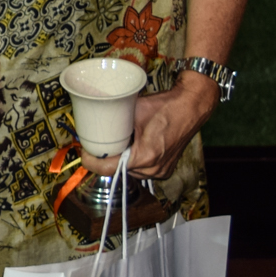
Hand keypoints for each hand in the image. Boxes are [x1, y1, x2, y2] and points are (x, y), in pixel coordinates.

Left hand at [87, 75, 218, 180]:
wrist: (191, 106)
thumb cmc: (165, 106)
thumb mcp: (132, 111)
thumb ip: (113, 123)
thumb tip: (92, 124)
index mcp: (145, 156)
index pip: (108, 168)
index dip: (92, 161)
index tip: (84, 152)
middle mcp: (154, 169)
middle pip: (118, 170)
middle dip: (106, 159)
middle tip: (97, 145)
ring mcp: (161, 171)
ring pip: (129, 170)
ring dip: (121, 160)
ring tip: (117, 144)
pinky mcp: (165, 169)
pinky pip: (142, 169)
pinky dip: (134, 160)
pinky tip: (131, 148)